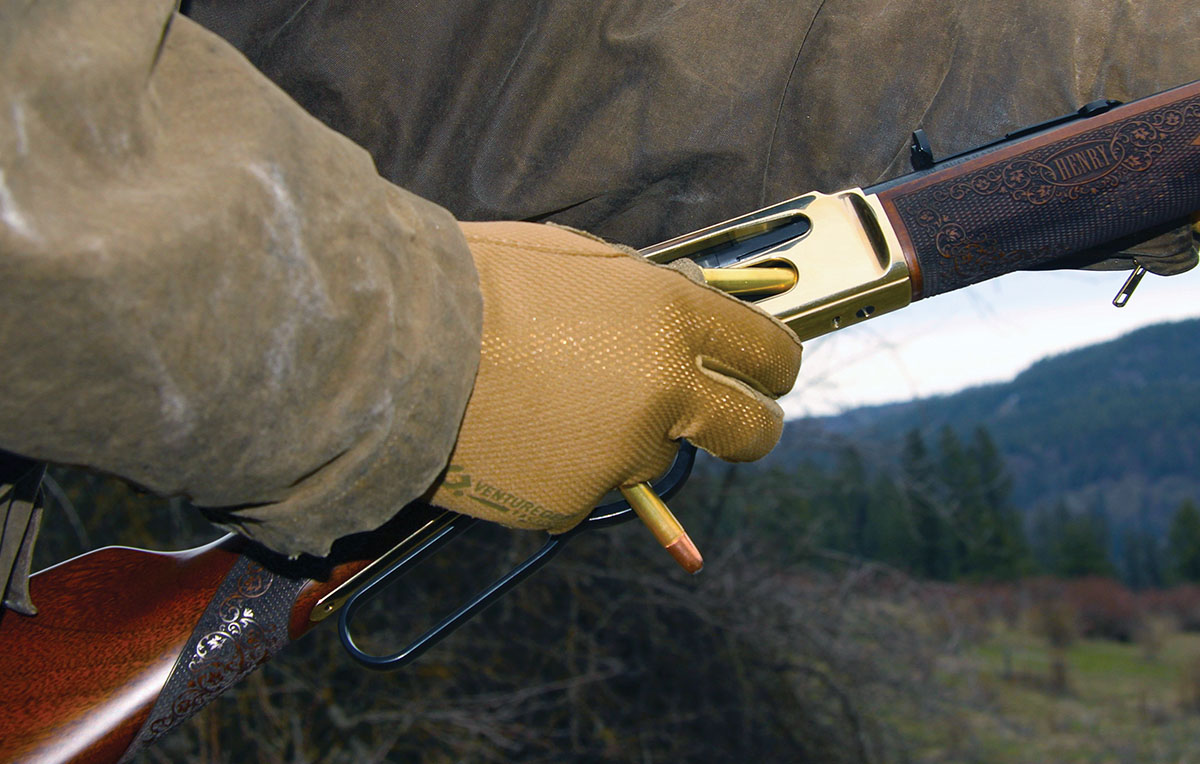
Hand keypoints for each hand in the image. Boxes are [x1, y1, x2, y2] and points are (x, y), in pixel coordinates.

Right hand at [430, 222, 801, 532]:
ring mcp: (620, 456)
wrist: (396, 346)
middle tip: (723, 418)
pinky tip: (515, 432)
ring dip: (627, 437)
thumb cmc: (480, 282)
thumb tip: (682, 315)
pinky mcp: (573, 502)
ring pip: (654, 458)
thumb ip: (646, 296)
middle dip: (751, 423)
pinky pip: (586, 485)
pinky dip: (563, 467)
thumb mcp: (582, 262)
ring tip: (552, 401)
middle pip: (754, 430)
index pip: (771, 352)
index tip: (766, 370)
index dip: (775, 362)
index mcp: (671, 320)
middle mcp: (663, 395)